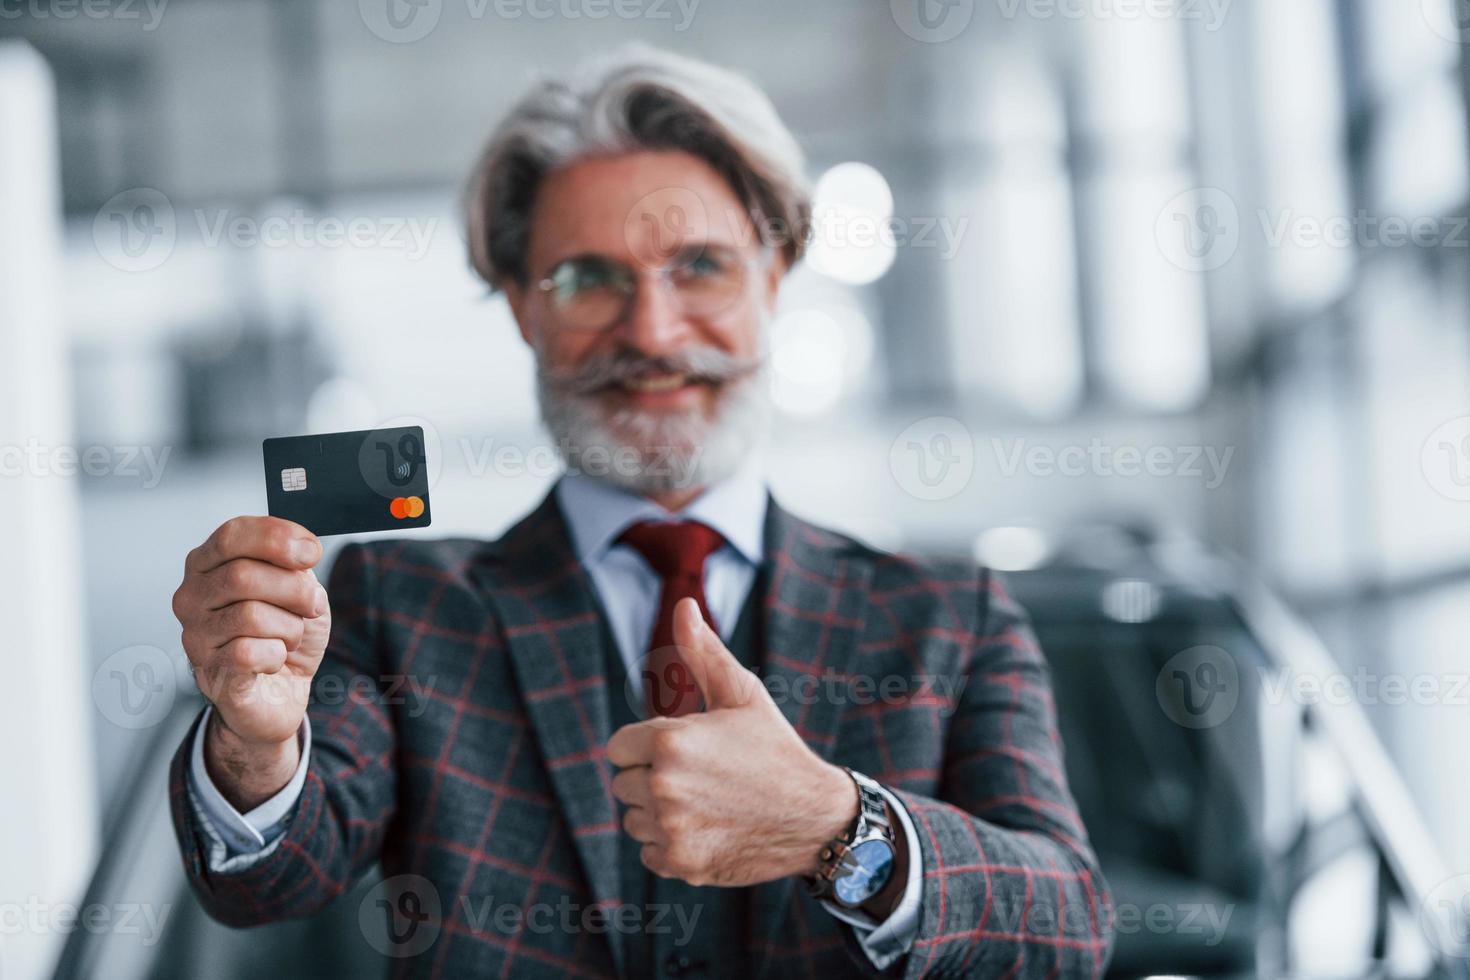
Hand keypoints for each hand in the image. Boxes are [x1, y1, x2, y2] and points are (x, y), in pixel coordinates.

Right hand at [172, 516, 328, 807]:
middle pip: (243, 575)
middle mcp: (193, 597)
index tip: (311, 552)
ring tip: (287, 636)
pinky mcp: (210, 672)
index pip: (232, 535)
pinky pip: (249, 652)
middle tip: (308, 605)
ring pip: (249, 615)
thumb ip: (292, 564)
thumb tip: (298, 553)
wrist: (282, 690)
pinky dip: (277, 654)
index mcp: (209, 565)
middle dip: (293, 589)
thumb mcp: (297, 587)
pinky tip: (274, 658)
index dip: (278, 539)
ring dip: (288, 626)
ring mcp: (195, 636)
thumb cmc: (282, 635)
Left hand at [607, 598, 857, 886]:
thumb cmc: (775, 748)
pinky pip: (649, 853)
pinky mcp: (680, 864)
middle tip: (699, 777)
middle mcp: (663, 787)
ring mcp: (671, 830)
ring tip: (705, 803)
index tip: (680, 751)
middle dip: (651, 779)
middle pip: (623, 784)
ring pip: (634, 820)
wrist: (815, 816)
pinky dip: (670, 845)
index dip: (647, 747)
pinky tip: (707, 829)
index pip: (619, 748)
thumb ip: (702, 652)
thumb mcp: (742, 694)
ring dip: (657, 813)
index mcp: (669, 742)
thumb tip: (685, 606)